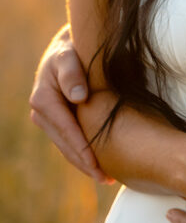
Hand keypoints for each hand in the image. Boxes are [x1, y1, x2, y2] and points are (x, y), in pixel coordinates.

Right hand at [29, 26, 109, 182]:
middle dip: (85, 163)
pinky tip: (100, 163)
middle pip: (66, 145)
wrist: (71, 43)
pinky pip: (70, 140)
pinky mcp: (57, 119)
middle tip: (107, 179)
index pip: (67, 132)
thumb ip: (73, 73)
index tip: (99, 165)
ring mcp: (48, 117)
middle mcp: (41, 111)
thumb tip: (79, 97)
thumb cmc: (73, 47)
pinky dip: (84, 153)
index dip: (83, 150)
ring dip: (85, 163)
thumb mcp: (70, 55)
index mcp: (43, 99)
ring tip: (106, 177)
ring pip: (67, 147)